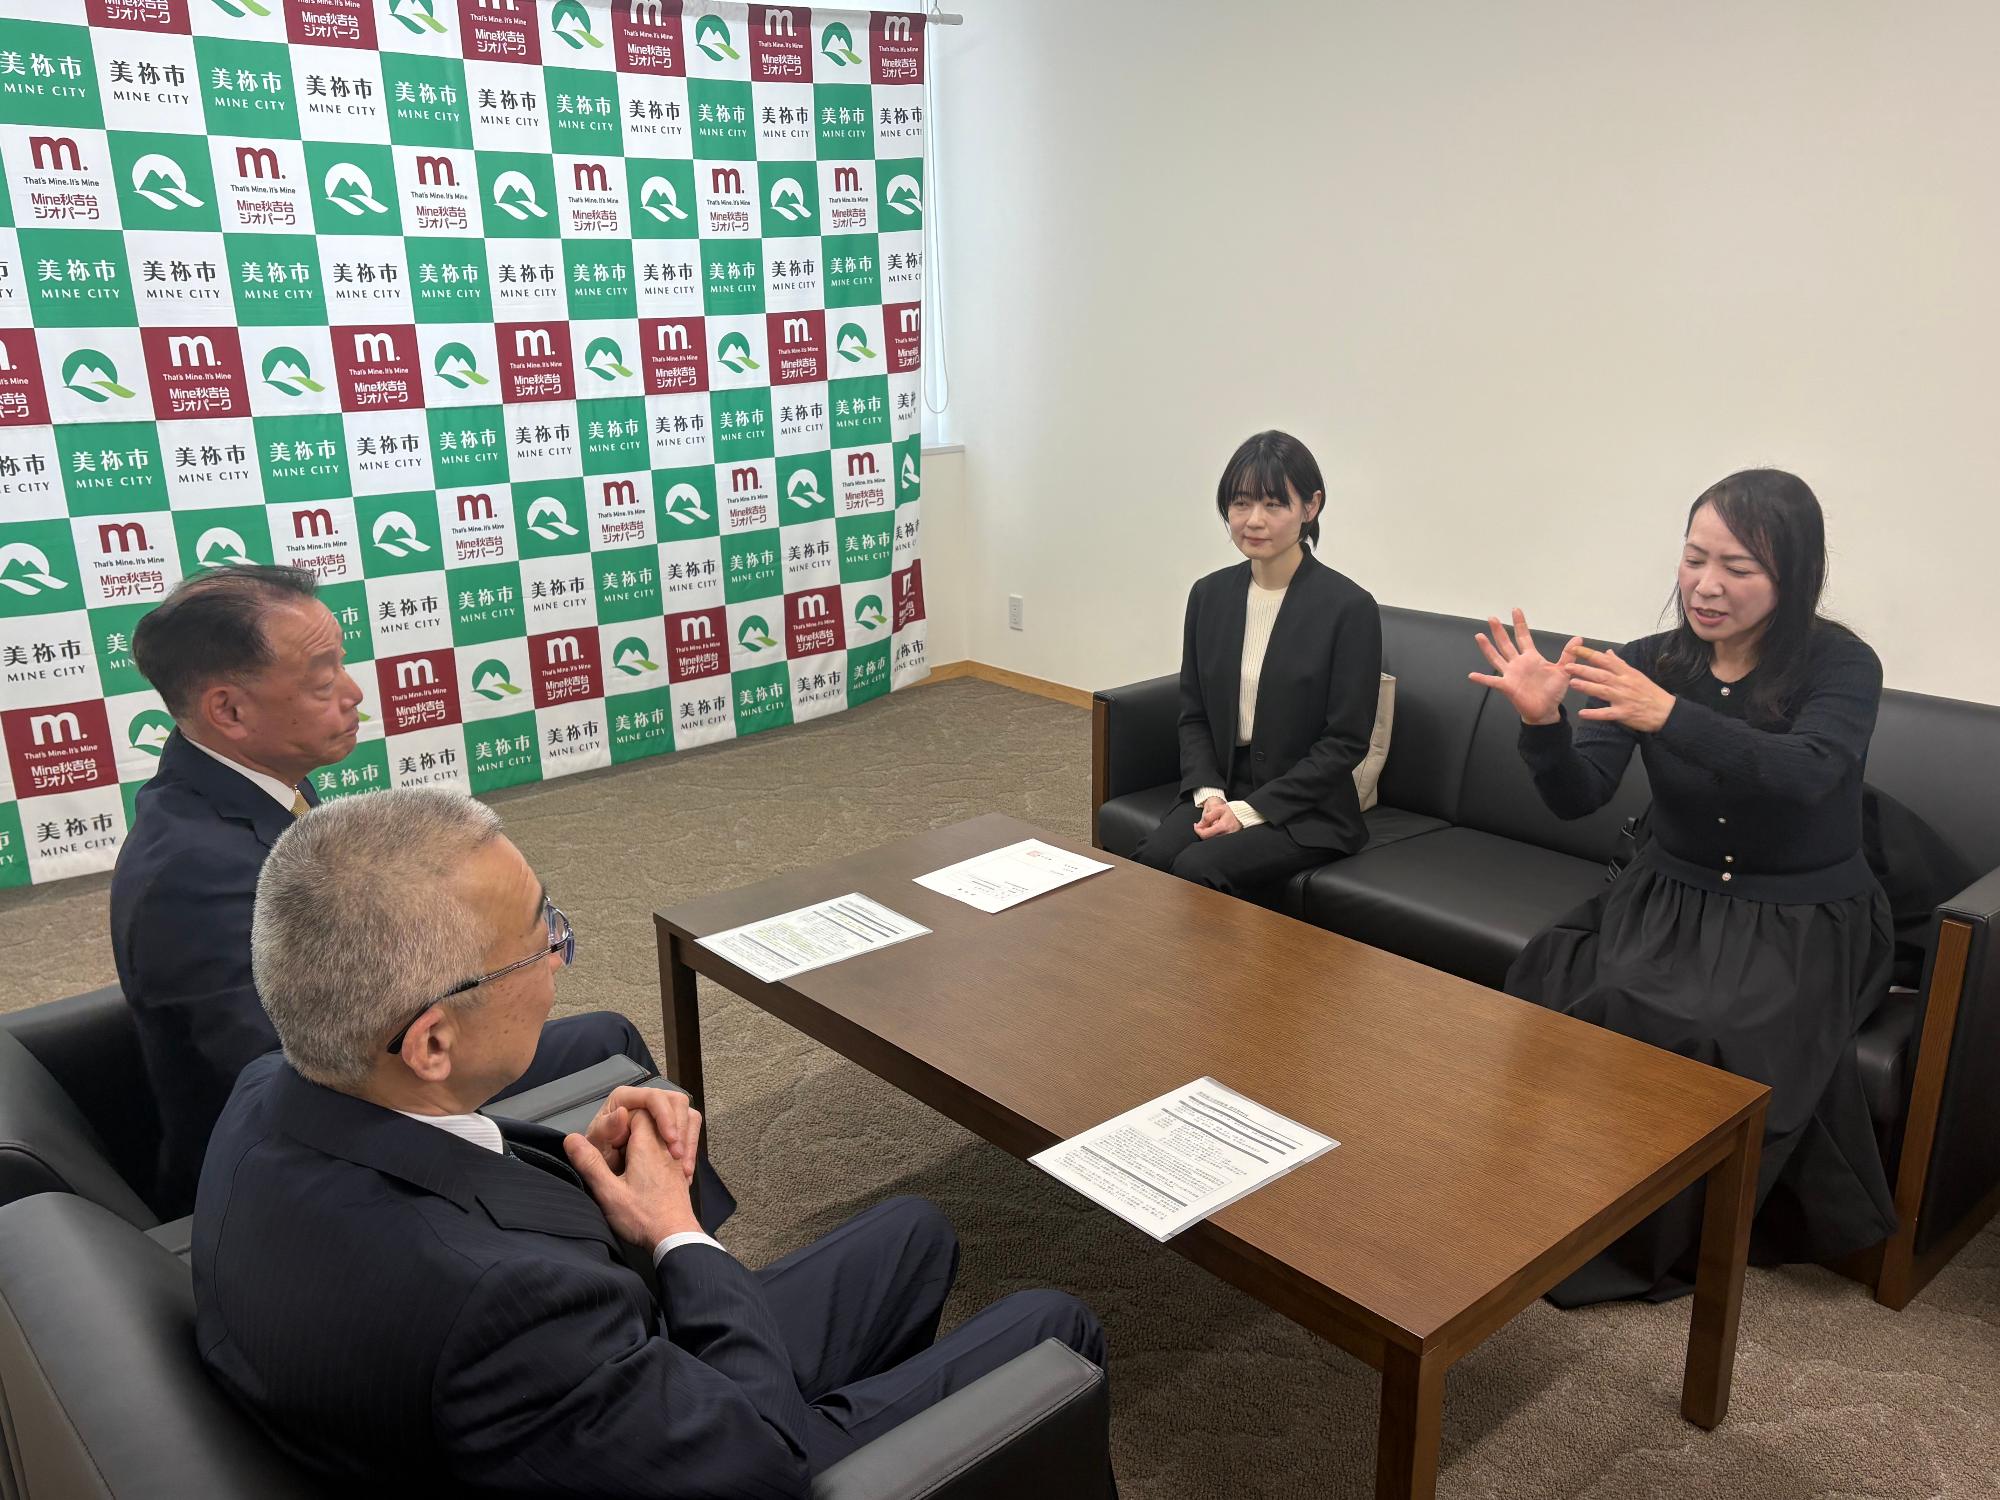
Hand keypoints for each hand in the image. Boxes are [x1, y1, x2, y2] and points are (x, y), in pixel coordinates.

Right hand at [565, 1109, 700, 1247]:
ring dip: (651, 1135)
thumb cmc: (643, 1217)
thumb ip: (590, 1164)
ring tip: (633, 1156)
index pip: (638, 1112)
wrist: (676, 1238)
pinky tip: (649, 1169)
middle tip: (618, 1147)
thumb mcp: (609, 1193)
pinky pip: (674, 1147)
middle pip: (653, 1119)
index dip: (622, 1119)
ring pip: (666, 1131)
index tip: (611, 1138)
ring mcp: (676, 1159)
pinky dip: (662, 1149)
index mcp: (647, 1146)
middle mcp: (666, 1147)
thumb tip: (570, 1139)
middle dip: (635, 1126)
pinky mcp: (681, 1173)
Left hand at [583, 1085, 700, 1184]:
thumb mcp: (597, 1144)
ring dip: (688, 1141)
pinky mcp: (673, 1123)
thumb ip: (605, 1128)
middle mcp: (646, 1100)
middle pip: (676, 1102)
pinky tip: (684, 1170)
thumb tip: (622, 1112)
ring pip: (688, 1114)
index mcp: (626, 1098)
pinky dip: (691, 1149)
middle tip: (677, 1156)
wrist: (608, 1169)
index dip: (666, 1116)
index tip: (671, 1139)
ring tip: (682, 1168)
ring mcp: (662, 1111)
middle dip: (681, 1129)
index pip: (654, 1097)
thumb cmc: (600, 1154)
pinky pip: (691, 1129)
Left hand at [1193, 796, 1242, 839]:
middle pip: (1208, 839)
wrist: (1243, 814)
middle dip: (1203, 832)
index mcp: (1223, 827)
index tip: (1196, 825)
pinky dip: (1214, 835)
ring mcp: (1229, 838)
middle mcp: (1226, 834)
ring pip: (1213, 840)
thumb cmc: (1231, 810)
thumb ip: (1207, 817)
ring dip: (1208, 834)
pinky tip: (1215, 829)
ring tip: (1210, 826)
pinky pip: (1218, 840)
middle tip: (1202, 825)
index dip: (1198, 830)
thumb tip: (1198, 826)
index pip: (1205, 834)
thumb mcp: (1218, 809)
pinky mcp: (1230, 840)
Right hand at [1469, 609, 1580, 724]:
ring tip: (1479, 636)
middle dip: (1499, 631)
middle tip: (1492, 618)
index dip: (1520, 623)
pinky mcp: (1507, 686)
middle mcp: (1518, 663)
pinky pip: (1493, 681)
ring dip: (1487, 648)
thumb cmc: (1552, 691)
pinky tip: (1472, 675)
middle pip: (1506, 644)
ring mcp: (1511, 674)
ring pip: (1496, 657)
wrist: (1546, 710)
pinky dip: (1482, 679)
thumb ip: (1568, 654)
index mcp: (1531, 657)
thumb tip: (1579, 638)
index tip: (1515, 610)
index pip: (1523, 636)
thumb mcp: (1563, 671)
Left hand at [1562, 646, 1676, 732]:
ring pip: (1603, 691)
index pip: (1606, 661)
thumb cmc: (1650, 693)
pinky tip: (1582, 714)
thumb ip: (1619, 664)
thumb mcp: (1637, 674)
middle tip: (1567, 667)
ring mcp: (1624, 698)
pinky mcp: (1625, 713)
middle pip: (1602, 675)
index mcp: (1627, 673)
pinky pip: (1607, 714)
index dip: (1590, 654)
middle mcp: (1624, 684)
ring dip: (1587, 687)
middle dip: (1584, 670)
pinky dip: (1595, 714)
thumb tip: (1607, 652)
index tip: (1575, 649)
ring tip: (1572, 683)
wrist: (1667, 712)